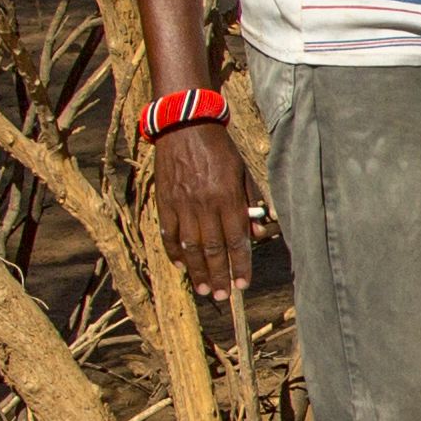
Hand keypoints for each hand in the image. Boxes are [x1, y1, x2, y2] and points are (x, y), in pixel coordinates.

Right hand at [151, 117, 254, 300]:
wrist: (185, 125)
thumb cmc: (219, 149)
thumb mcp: (242, 172)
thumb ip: (249, 202)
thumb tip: (256, 232)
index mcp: (227, 198)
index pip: (236, 240)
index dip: (240, 265)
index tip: (243, 284)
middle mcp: (205, 205)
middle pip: (213, 249)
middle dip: (219, 275)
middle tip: (223, 295)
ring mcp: (182, 205)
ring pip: (190, 247)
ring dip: (197, 271)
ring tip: (204, 288)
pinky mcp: (165, 202)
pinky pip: (169, 234)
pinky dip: (174, 252)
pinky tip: (181, 266)